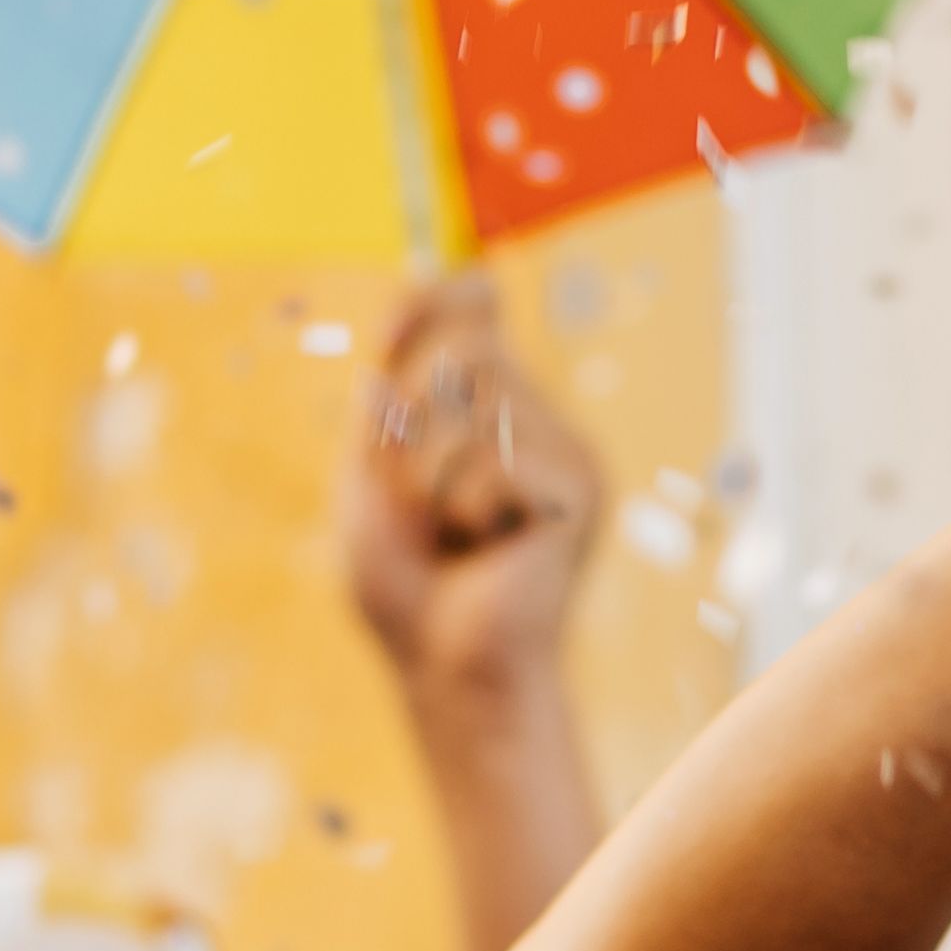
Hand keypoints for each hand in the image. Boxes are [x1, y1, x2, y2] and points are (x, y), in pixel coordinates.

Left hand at [340, 270, 602, 705]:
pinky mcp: (580, 486)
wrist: (444, 662)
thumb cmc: (405, 581)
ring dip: (429, 475)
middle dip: (410, 425)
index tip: (389, 340)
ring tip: (451, 531)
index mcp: (486, 407)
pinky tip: (487, 546)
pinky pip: (497, 458)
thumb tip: (415, 288)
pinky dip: (464, 506)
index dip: (430, 304)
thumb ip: (389, 390)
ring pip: (474, 400)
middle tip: (418, 502)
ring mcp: (563, 447)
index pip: (469, 308)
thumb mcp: (369, 472)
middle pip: (461, 348)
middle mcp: (532, 416)